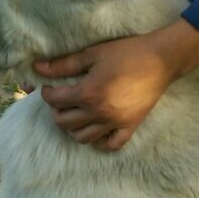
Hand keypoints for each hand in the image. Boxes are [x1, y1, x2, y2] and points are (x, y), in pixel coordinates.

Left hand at [33, 19, 198, 151]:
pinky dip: (100, 142)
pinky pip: (110, 145)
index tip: (49, 88)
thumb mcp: (92, 54)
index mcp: (88, 93)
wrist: (161, 59)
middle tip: (61, 101)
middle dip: (57, 112)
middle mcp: (99, 113)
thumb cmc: (126, 52)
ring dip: (73, 128)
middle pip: (65, 123)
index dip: (47, 94)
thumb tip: (38, 68)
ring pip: (83, 138)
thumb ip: (64, 64)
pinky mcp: (129, 127)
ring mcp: (115, 123)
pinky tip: (96, 129)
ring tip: (75, 115)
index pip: (55, 101)